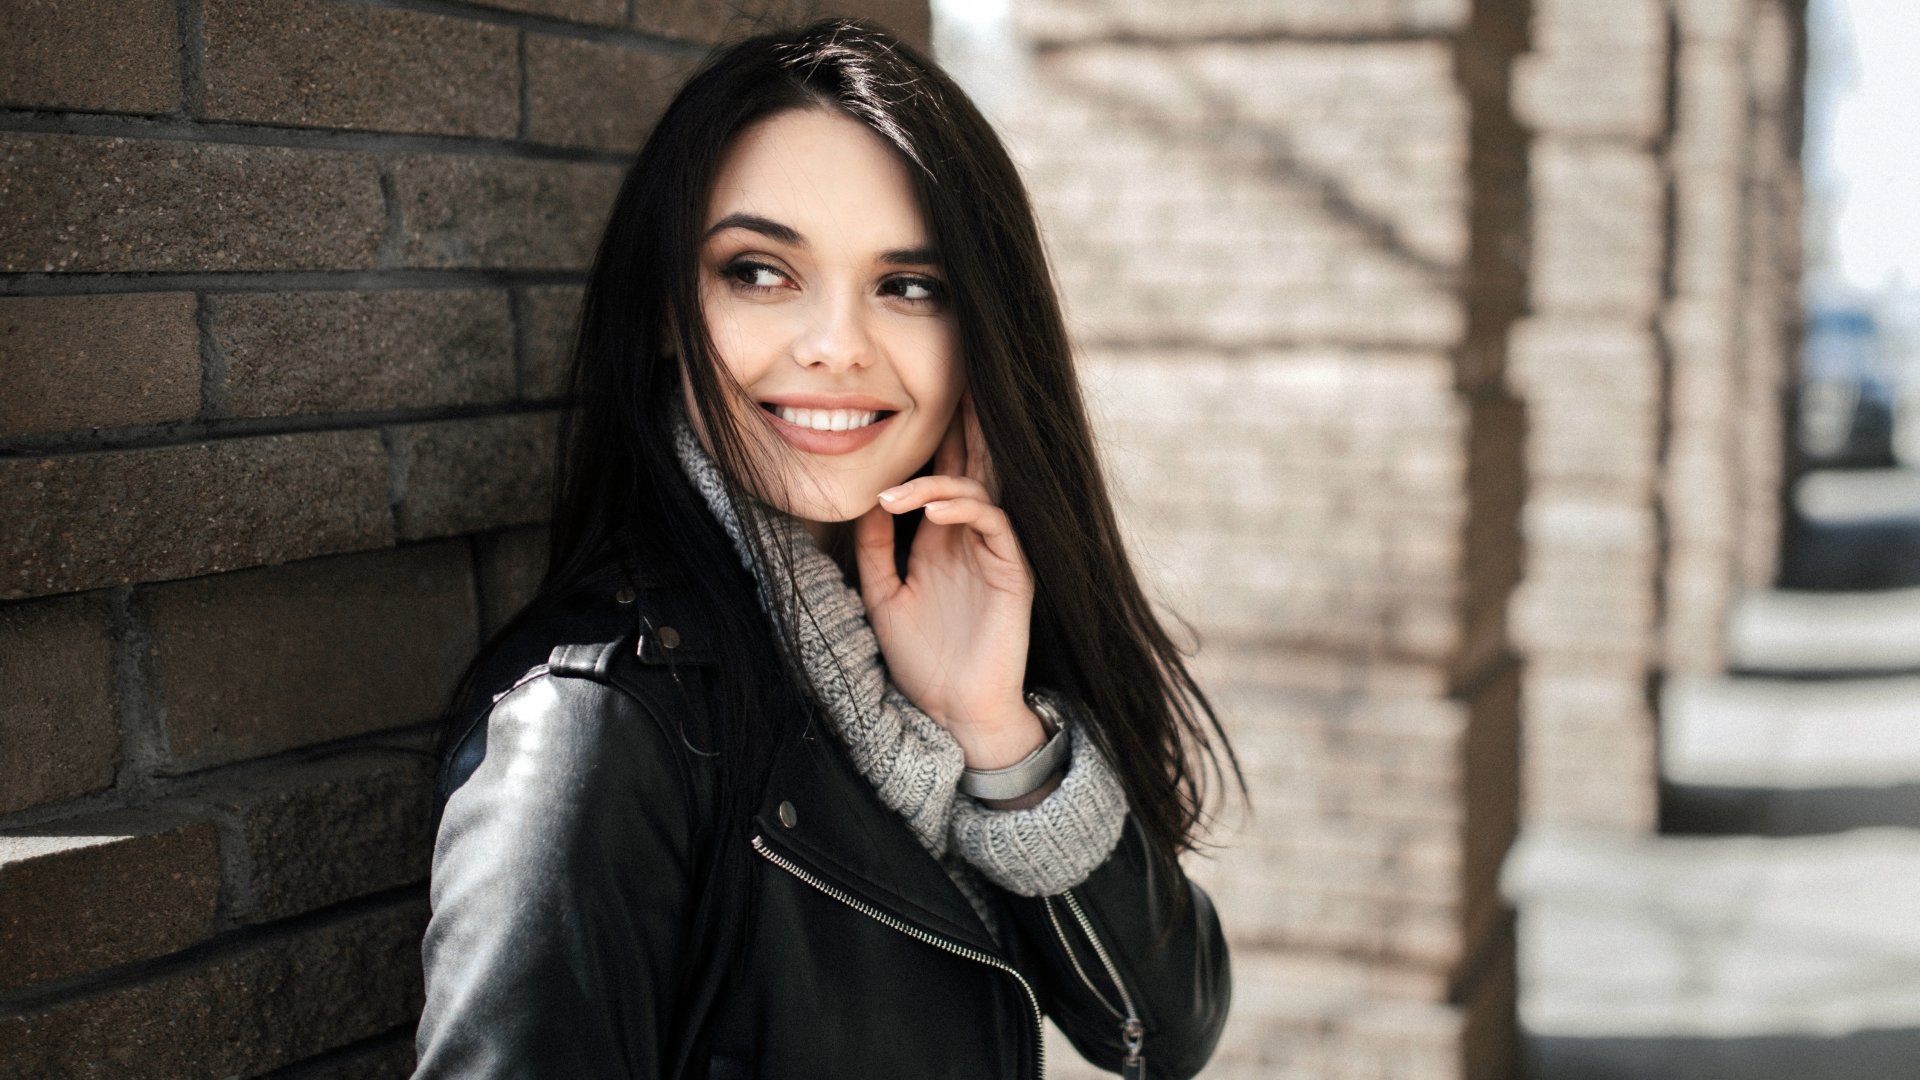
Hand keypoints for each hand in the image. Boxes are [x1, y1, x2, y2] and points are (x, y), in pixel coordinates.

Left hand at [853, 388, 1043, 769]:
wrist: (954, 714)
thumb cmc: (922, 662)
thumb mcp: (881, 598)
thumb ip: (874, 550)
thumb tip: (866, 501)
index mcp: (939, 540)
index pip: (939, 475)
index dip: (932, 438)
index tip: (910, 396)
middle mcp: (969, 539)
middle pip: (971, 466)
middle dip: (963, 424)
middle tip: (955, 376)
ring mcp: (994, 553)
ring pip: (979, 489)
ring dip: (939, 480)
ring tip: (898, 492)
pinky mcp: (1014, 572)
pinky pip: (995, 523)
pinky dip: (965, 508)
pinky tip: (936, 508)